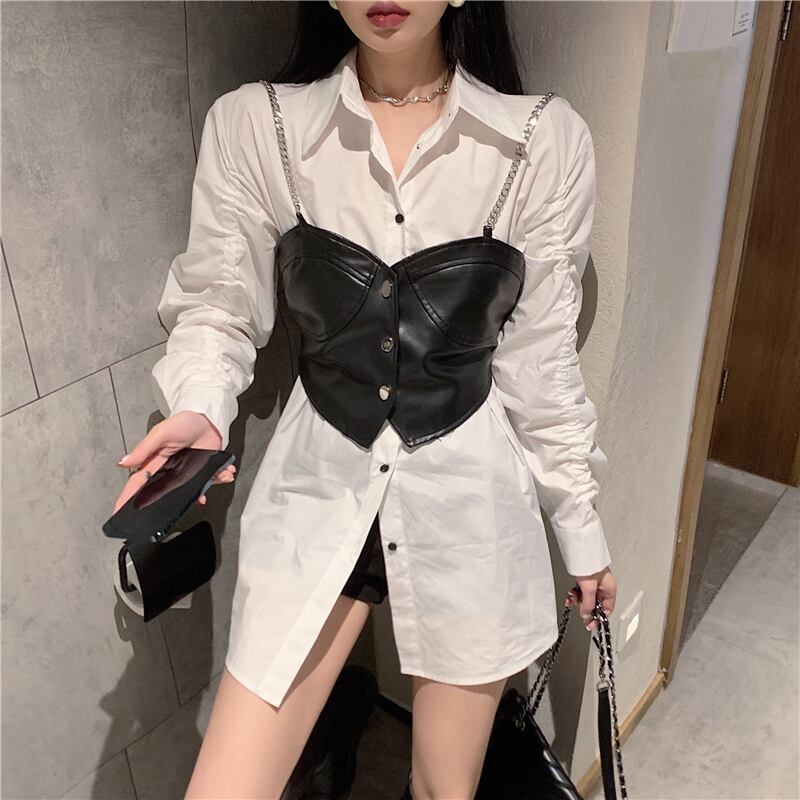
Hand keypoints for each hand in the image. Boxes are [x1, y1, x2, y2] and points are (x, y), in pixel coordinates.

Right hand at [112, 411, 235, 513]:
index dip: (128, 498)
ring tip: (218, 478)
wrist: (208, 418)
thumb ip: (144, 449)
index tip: (119, 513)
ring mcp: (188, 472)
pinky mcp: (204, 470)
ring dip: (204, 490)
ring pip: (192, 490)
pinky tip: (227, 473)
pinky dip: (220, 479)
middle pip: (165, 494)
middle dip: (171, 504)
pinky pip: (210, 481)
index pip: (139, 483)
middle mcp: (171, 470)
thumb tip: (124, 463)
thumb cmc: (183, 422)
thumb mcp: (161, 433)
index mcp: (155, 462)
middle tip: (175, 511)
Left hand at [565, 566, 615, 630]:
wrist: (580, 550)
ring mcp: (594, 583)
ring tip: (572, 598)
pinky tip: (570, 594)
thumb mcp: (589, 588)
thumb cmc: (589, 563)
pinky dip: (575, 594)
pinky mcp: (586, 579)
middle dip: (585, 607)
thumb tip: (586, 615)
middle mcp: (603, 587)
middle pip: (595, 605)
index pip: (607, 610)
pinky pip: (581, 592)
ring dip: (578, 600)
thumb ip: (587, 604)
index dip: (599, 618)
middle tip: (578, 608)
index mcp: (609, 589)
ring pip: (586, 598)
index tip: (590, 624)